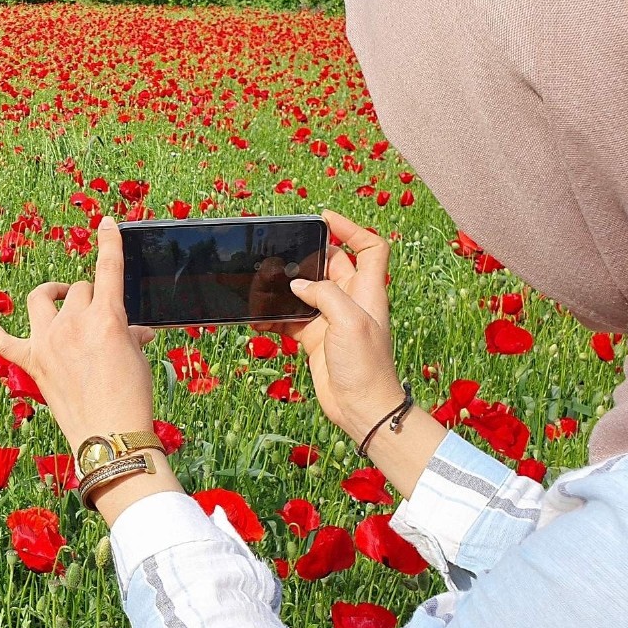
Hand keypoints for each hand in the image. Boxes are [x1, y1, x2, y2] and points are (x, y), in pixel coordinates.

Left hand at [0, 216, 158, 451]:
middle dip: (92, 300)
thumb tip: (134, 331)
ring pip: (43, 299)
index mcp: (106, 317)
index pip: (108, 268)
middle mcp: (73, 324)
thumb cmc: (131, 399)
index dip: (108, 242)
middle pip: (80, 290)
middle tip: (103, 324)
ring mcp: (47, 342)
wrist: (110, 437)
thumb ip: (130, 335)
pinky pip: (0, 338)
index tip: (105, 224)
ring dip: (53, 296)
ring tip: (62, 301)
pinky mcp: (31, 362)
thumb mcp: (137, 357)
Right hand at [256, 209, 405, 442]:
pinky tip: (257, 316)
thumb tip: (297, 285)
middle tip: (281, 251)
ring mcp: (330, 320)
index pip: (370, 248)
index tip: (325, 218)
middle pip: (331, 265)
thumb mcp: (350, 322)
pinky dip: (274, 315)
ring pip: (305, 291)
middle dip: (307, 256)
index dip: (352, 228)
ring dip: (285, 287)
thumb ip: (324, 294)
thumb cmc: (366, 366)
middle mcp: (350, 302)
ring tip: (262, 282)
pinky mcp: (314, 338)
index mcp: (368, 291)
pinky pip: (290, 318)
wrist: (362, 408)